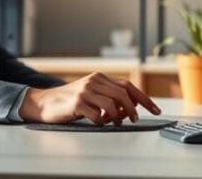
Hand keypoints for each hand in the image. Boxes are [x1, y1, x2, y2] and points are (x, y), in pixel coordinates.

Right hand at [19, 72, 160, 125]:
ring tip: (115, 123)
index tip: (156, 110)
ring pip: (112, 104)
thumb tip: (131, 109)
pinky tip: (98, 122)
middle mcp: (94, 82)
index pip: (128, 86)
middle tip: (134, 120)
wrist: (45, 102)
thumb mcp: (92, 93)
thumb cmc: (71, 101)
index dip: (144, 99)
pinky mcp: (76, 103)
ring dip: (117, 117)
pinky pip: (96, 115)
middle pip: (123, 94)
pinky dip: (101, 122)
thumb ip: (110, 97)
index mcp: (100, 78)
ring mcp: (85, 91)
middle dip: (132, 109)